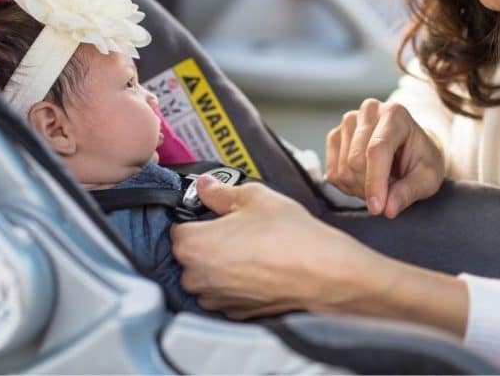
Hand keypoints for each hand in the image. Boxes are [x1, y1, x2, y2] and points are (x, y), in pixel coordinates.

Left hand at [172, 176, 387, 318]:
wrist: (323, 274)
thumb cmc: (289, 235)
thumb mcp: (254, 197)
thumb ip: (220, 191)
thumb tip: (204, 186)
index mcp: (193, 245)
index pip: (176, 227)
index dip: (196, 216)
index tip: (214, 212)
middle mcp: (196, 278)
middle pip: (189, 254)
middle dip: (208, 241)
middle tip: (239, 228)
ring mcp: (215, 300)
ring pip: (206, 275)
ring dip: (220, 263)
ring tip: (253, 248)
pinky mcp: (235, 313)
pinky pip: (224, 292)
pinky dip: (235, 282)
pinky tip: (259, 268)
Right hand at [325, 99, 444, 217]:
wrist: (411, 148)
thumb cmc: (422, 160)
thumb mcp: (428, 178)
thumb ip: (409, 192)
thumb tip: (388, 209)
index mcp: (395, 114)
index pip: (377, 149)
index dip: (375, 181)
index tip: (378, 209)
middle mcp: (369, 111)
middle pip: (355, 161)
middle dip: (370, 187)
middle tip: (390, 193)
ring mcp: (349, 121)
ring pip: (343, 169)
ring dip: (360, 188)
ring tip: (381, 184)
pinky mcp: (335, 135)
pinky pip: (332, 173)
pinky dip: (348, 186)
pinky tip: (365, 180)